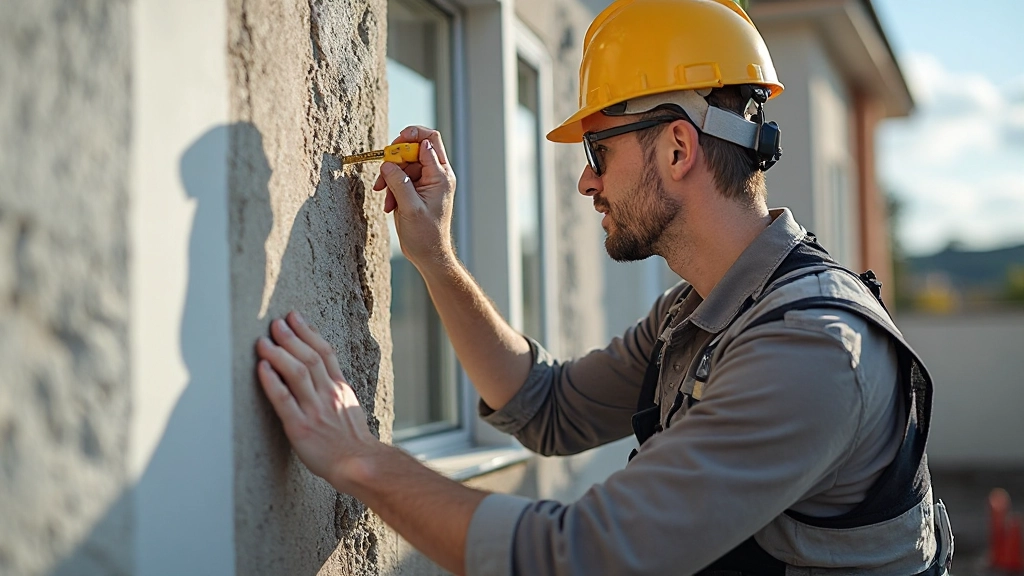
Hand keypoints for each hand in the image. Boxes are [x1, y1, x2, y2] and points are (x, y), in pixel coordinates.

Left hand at [255, 311, 381, 491]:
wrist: (359, 464)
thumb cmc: (352, 440)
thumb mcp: (350, 406)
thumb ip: (336, 388)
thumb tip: (324, 370)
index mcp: (340, 387)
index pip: (324, 352)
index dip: (308, 332)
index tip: (294, 317)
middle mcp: (328, 394)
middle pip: (309, 357)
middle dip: (290, 337)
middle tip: (275, 323)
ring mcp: (315, 410)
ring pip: (297, 373)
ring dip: (279, 353)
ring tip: (263, 341)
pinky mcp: (300, 427)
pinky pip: (284, 400)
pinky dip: (272, 382)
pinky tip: (261, 368)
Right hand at [374, 126, 456, 268]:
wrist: (427, 254)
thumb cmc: (425, 235)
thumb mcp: (411, 207)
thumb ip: (400, 182)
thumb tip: (389, 161)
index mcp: (441, 175)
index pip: (429, 140)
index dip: (410, 137)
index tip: (393, 147)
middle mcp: (435, 175)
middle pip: (412, 150)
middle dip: (394, 160)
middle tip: (383, 174)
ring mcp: (425, 182)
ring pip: (402, 165)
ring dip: (389, 178)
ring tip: (385, 197)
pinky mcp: (414, 190)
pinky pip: (399, 178)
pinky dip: (390, 188)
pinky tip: (388, 204)